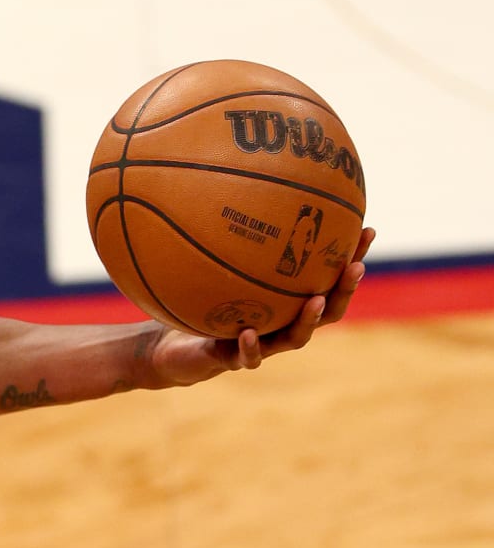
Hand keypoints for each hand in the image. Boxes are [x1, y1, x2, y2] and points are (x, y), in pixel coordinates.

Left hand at [147, 226, 374, 386]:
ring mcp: (263, 344)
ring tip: (314, 300)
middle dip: (344, 289)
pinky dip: (250, 346)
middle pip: (328, 310)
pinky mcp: (235, 359)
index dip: (352, 257)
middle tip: (356, 266)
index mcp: (289, 302)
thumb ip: (235, 239)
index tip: (368, 230)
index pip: (330, 279)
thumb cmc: (206, 301)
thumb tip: (242, 187)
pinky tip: (248, 332)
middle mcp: (283, 324)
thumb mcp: (218, 265)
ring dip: (308, 319)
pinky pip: (246, 357)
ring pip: (296, 338)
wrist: (179, 346)